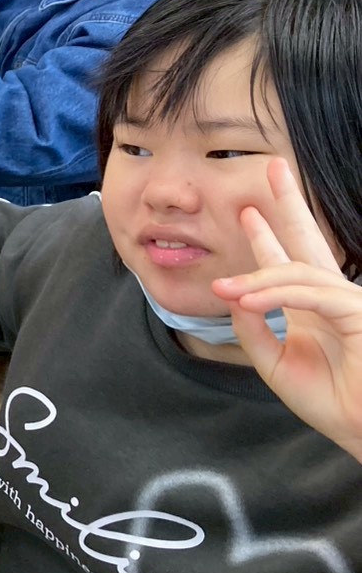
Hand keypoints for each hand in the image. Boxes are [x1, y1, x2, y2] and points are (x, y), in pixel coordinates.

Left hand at [212, 158, 361, 463]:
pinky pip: (314, 294)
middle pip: (309, 241)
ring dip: (257, 278)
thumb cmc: (332, 405)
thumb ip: (253, 331)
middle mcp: (331, 299)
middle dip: (289, 204)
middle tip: (272, 167)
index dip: (267, 236)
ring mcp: (349, 304)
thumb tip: (232, 297)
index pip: (288, 262)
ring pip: (299, 273)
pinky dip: (278, 294)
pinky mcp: (359, 313)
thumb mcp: (275, 365)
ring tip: (224, 288)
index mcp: (311, 310)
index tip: (247, 210)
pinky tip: (247, 299)